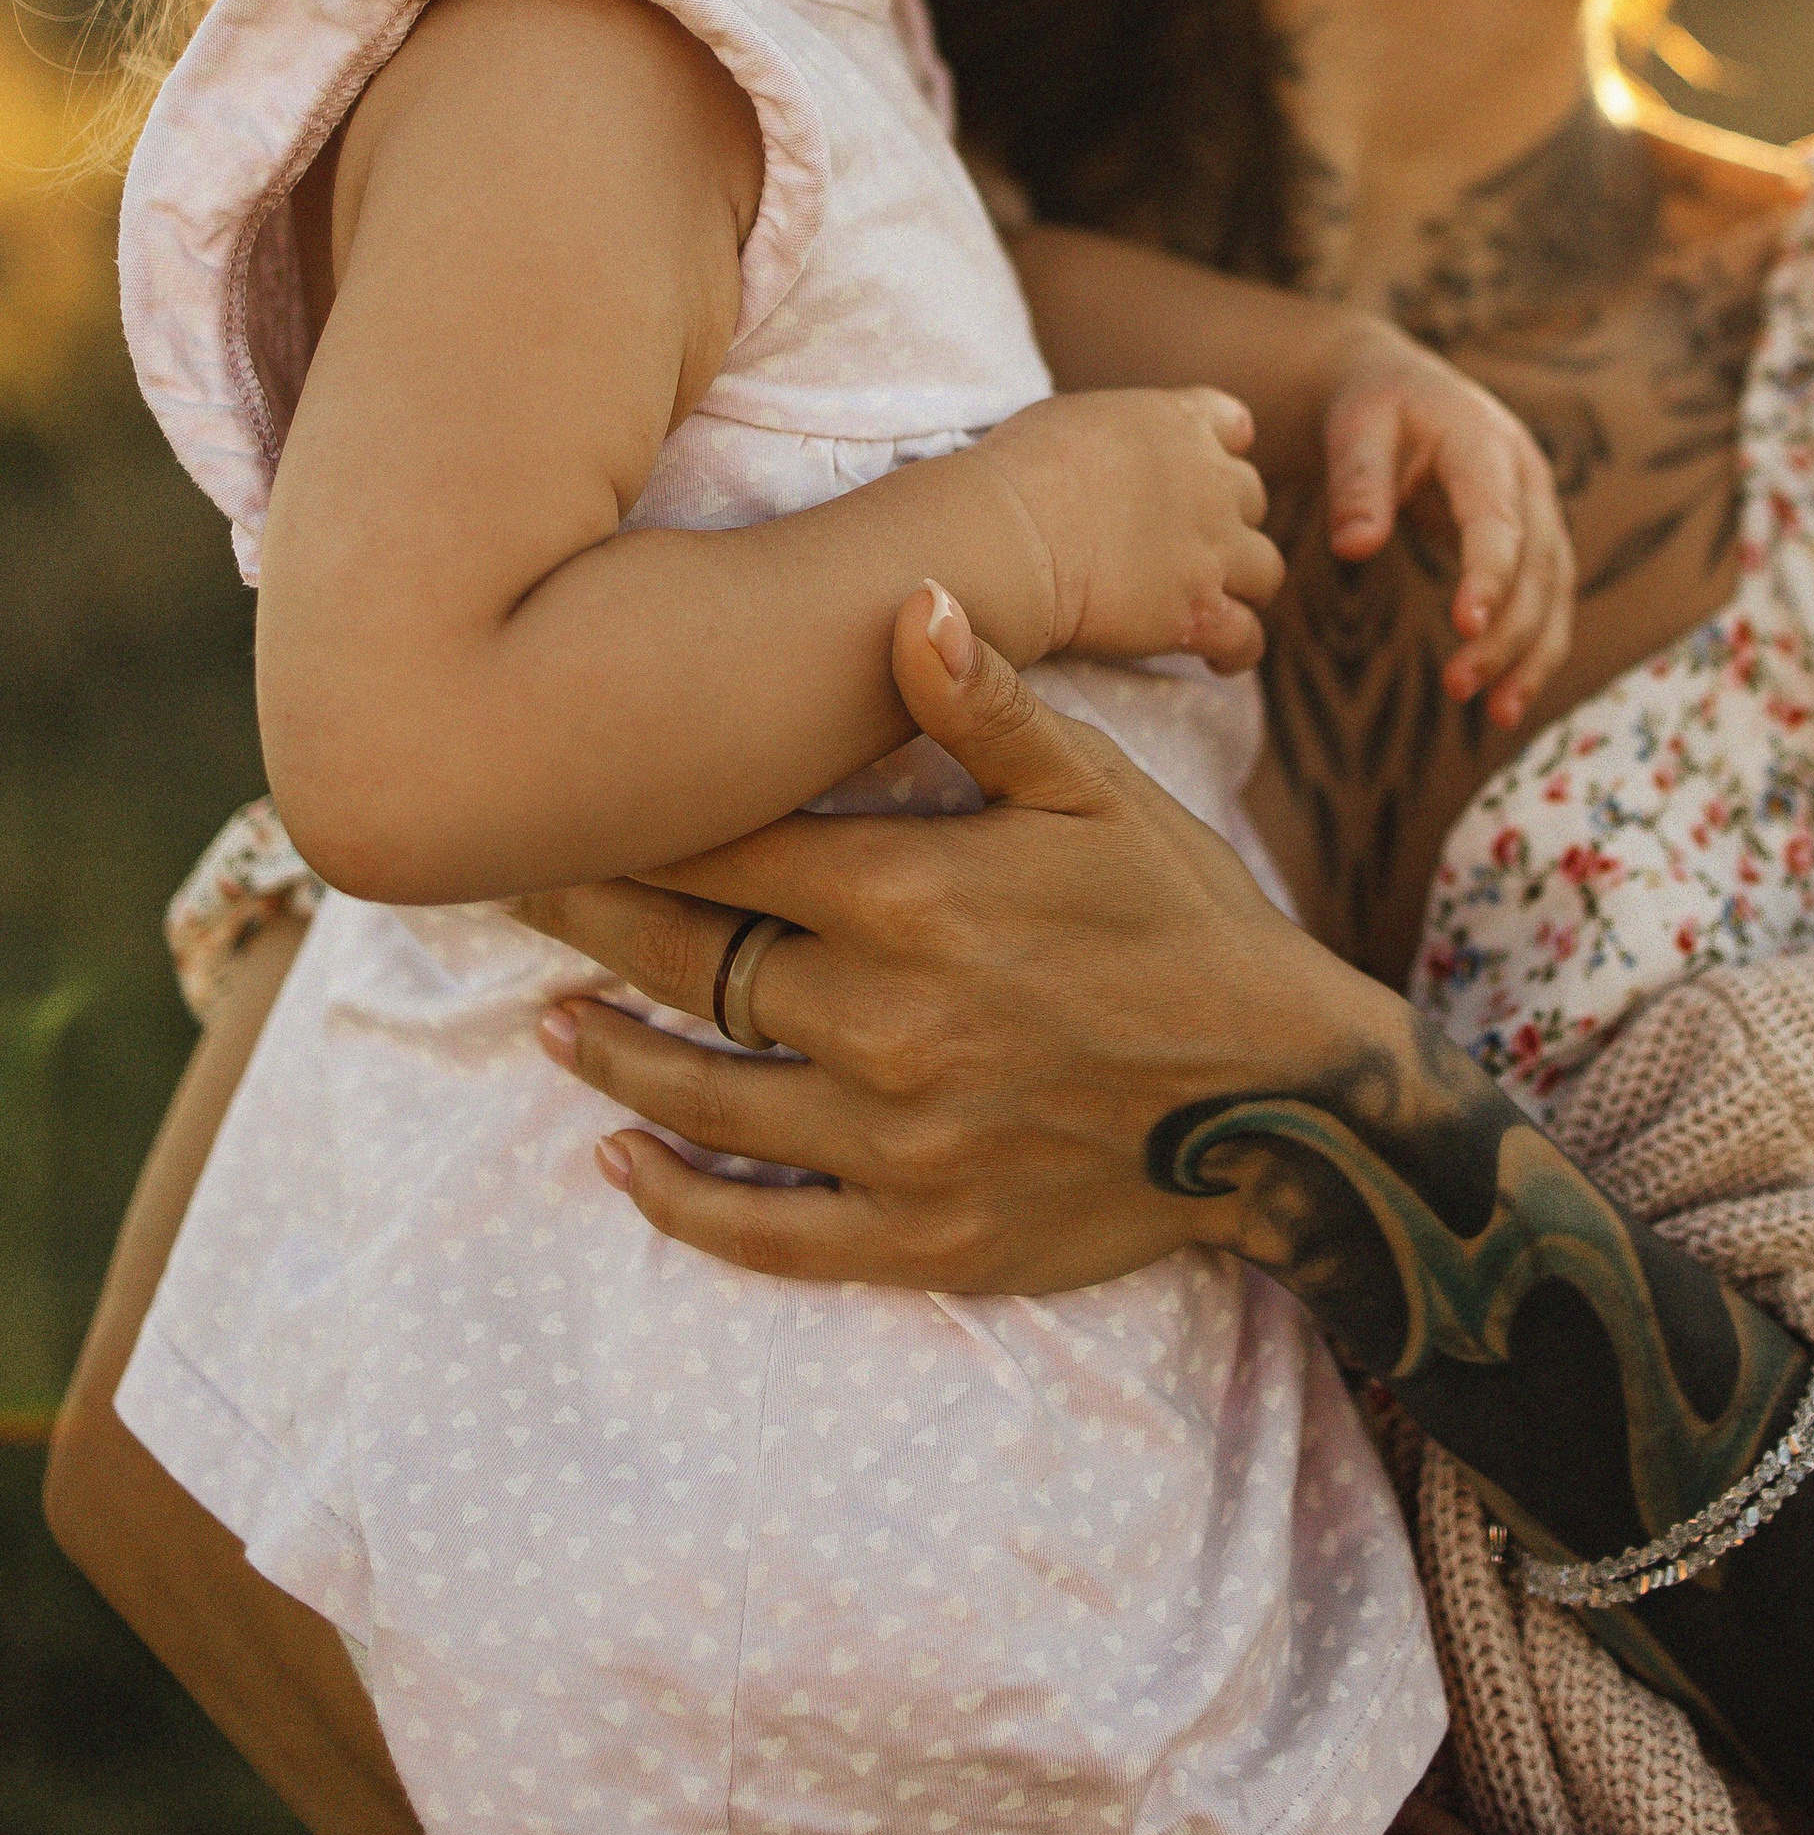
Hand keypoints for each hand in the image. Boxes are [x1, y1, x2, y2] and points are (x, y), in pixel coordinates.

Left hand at [525, 589, 1398, 1289]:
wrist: (1284, 1101)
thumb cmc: (1184, 921)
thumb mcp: (1101, 790)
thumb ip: (988, 703)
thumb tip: (908, 598)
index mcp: (915, 895)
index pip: (721, 850)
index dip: (626, 822)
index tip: (551, 799)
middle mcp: (883, 1019)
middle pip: (685, 963)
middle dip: (588, 922)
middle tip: (507, 895)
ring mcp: (893, 1139)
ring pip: (700, 1094)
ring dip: (608, 1055)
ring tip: (544, 1022)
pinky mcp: (915, 1236)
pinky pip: (760, 1230)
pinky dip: (676, 1200)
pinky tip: (621, 1165)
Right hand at [977, 385, 1287, 672]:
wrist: (1006, 534)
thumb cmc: (1014, 473)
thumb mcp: (1074, 417)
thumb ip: (1116, 434)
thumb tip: (1105, 456)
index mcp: (1177, 422)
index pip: (1232, 424)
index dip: (1222, 450)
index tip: (1200, 473)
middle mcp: (1210, 481)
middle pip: (1250, 499)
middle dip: (1227, 521)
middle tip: (1189, 549)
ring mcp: (1212, 549)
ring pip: (1266, 570)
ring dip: (1244, 586)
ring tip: (1216, 604)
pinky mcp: (1199, 611)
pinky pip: (1247, 638)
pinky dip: (1237, 651)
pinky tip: (1217, 661)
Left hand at [1317, 327, 1575, 726]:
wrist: (1402, 389)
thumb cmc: (1375, 407)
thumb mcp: (1357, 428)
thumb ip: (1358, 483)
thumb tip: (1354, 548)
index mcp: (1486, 443)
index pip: (1499, 517)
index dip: (1489, 571)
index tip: (1466, 625)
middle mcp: (1528, 479)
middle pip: (1538, 565)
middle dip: (1507, 632)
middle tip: (1459, 687)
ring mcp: (1538, 512)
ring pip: (1554, 593)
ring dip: (1531, 655)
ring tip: (1496, 713)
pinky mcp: (1532, 543)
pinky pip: (1545, 603)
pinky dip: (1531, 652)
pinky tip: (1504, 701)